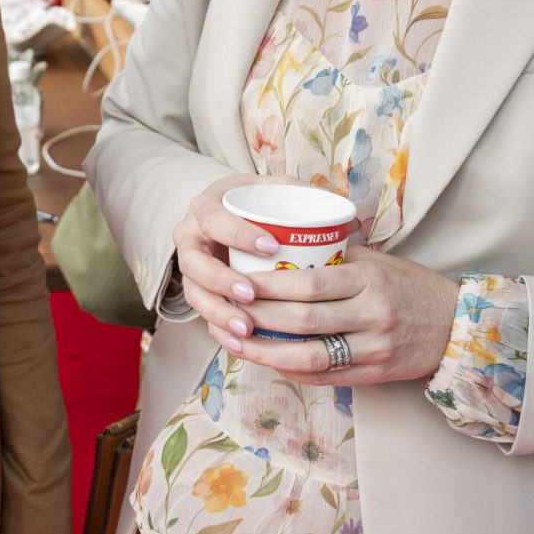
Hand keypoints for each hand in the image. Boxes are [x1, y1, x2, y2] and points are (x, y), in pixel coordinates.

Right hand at [173, 173, 305, 345]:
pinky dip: (218, 330)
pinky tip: (240, 343)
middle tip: (252, 294)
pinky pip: (200, 314)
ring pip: (194, 293)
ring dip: (218, 312)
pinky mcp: (199, 291)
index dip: (237, 233)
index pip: (214, 218)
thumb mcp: (277, 190)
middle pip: (194, 262)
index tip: (270, 246)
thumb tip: (342, 209)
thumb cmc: (262, 206)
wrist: (234, 219)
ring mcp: (191, 266)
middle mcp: (191, 236)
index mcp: (208, 205)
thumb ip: (302, 193)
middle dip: (221, 280)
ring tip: (247, 327)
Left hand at [225, 248, 459, 386]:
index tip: (238, 281)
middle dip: (257, 318)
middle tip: (224, 312)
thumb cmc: (407, 285)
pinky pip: (324, 376)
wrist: (455, 325)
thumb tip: (279, 249)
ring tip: (234, 342)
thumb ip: (334, 259)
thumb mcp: (376, 261)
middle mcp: (372, 314)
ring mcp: (374, 348)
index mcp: (369, 279)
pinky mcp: (375, 374)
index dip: (268, 286)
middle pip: (302, 320)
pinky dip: (290, 370)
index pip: (309, 283)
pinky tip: (265, 360)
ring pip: (309, 356)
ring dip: (265, 352)